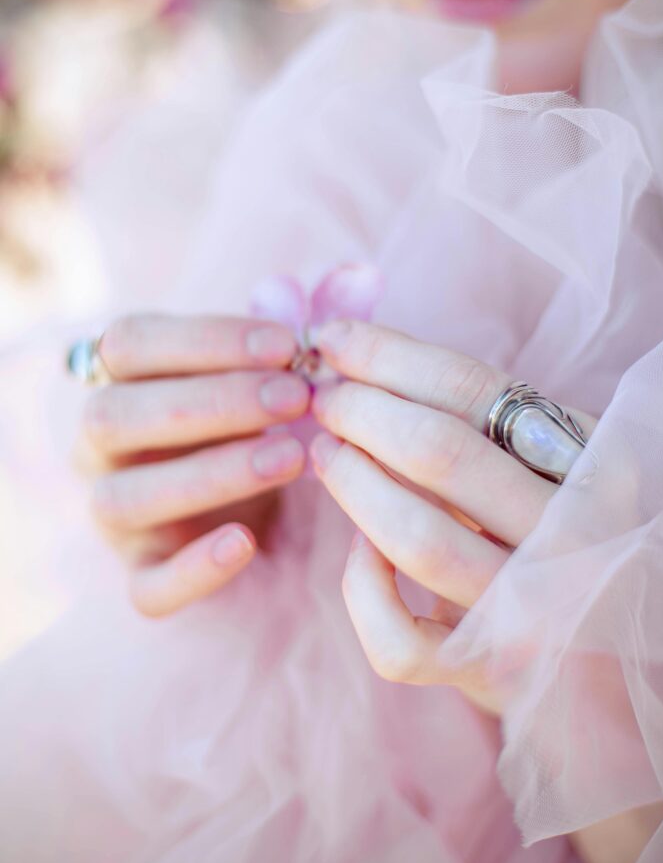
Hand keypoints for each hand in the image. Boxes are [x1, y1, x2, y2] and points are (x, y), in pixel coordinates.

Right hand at [76, 314, 310, 615]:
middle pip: (115, 415)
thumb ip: (317, 323)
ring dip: (208, 474)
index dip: (204, 338)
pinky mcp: (143, 575)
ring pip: (124, 499)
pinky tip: (247, 542)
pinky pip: (146, 586)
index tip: (288, 344)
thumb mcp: (284, 370)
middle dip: (211, 403)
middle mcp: (99, 447)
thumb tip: (362, 276)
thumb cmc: (259, 419)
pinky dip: (191, 569)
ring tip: (292, 460)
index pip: (129, 343)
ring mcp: (115, 516)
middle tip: (296, 399)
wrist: (252, 506)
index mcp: (122, 381)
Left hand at [309, 320, 596, 715]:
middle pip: (443, 453)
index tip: (333, 340)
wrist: (587, 660)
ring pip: (419, 540)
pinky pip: (400, 639)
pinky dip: (362, 588)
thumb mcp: (535, 461)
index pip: (477, 389)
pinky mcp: (488, 670)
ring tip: (324, 451)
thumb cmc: (543, 531)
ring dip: (352, 484)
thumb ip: (470, 409)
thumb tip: (351, 343)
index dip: (390, 356)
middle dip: (362, 411)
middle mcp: (574, 535)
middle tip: (325, 398)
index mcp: (592, 462)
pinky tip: (358, 550)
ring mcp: (533, 610)